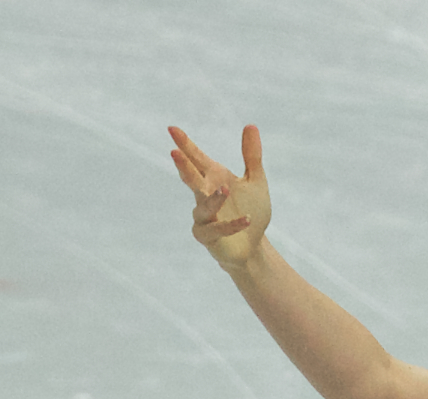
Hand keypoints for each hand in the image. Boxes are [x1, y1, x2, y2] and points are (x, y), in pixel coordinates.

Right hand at [169, 123, 271, 272]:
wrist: (253, 245)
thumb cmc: (251, 210)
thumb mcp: (255, 181)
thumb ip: (252, 156)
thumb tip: (251, 125)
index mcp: (212, 178)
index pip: (196, 158)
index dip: (185, 144)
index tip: (172, 129)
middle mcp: (204, 195)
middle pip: (191, 179)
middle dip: (183, 167)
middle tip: (174, 153)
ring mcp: (204, 218)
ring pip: (203, 207)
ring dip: (214, 199)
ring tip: (225, 189)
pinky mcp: (209, 238)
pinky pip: (217, 230)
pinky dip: (231, 225)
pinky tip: (246, 219)